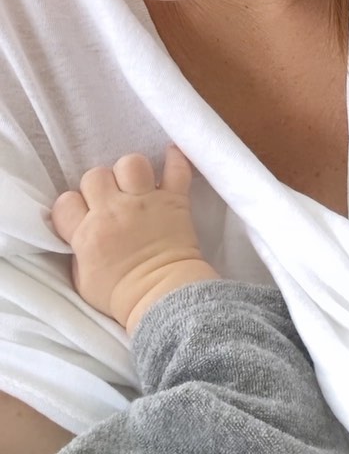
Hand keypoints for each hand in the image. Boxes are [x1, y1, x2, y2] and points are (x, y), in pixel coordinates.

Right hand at [51, 144, 219, 334]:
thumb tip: (77, 233)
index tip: (84, 214)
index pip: (66, 201)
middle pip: (96, 176)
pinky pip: (176, 170)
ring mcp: (146, 202)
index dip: (73, 205)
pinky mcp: (174, 200)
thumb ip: (76, 252)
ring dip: (131, 172)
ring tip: (136, 185)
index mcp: (88, 233)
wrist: (163, 298)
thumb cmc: (121, 295)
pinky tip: (171, 155)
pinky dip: (176, 160)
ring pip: (131, 164)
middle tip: (110, 200)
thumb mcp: (83, 282)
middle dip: (100, 186)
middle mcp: (114, 211)